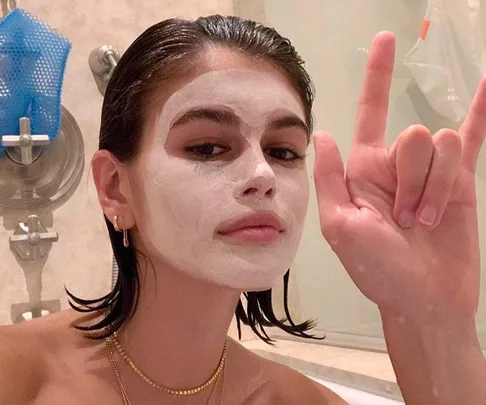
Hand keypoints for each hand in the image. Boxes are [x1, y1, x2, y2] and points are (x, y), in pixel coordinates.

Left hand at [313, 32, 485, 322]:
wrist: (423, 297)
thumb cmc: (376, 269)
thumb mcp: (341, 227)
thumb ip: (332, 178)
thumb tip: (323, 133)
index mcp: (364, 170)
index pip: (370, 113)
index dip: (377, 77)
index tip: (385, 40)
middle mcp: (396, 165)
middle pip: (412, 136)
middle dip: (412, 179)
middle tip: (406, 219)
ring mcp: (430, 171)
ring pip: (441, 145)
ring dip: (434, 188)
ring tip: (426, 221)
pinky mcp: (460, 181)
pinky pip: (472, 138)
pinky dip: (481, 112)